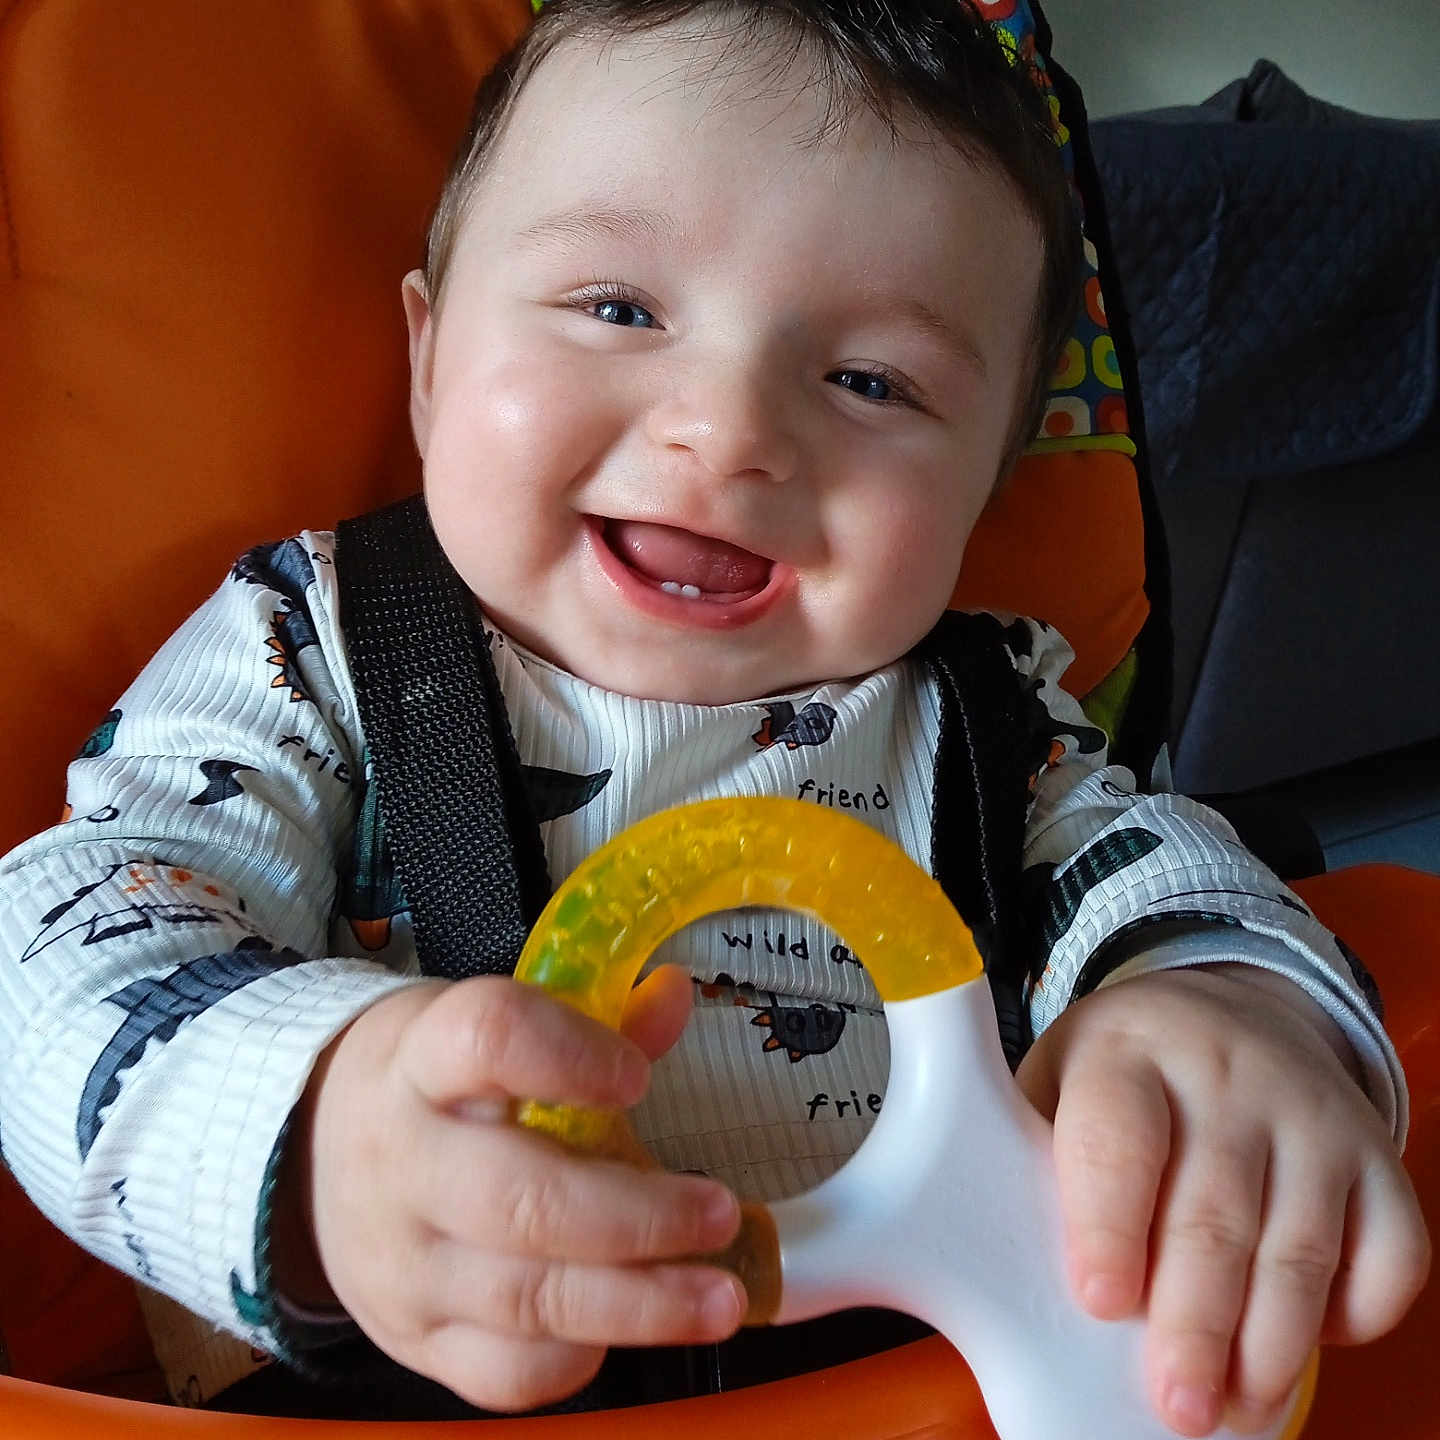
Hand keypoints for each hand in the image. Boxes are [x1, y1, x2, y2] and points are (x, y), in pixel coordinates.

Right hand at [273, 966, 743, 1410]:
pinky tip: (630, 1326)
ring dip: (639, 1303)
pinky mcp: (414, 1340)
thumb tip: (674, 997)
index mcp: (423, 1058)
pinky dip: (580, 1354)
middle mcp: (403, 1161)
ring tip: (720, 1297)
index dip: (570, 1055)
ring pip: (525, 1299)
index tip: (637, 1077)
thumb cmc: (433, 1083)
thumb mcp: (489, 1026)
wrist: (313, 1153)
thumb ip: (591, 1018)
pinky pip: (506, 1370)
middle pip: (521, 1198)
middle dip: (636, 1217)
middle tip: (718, 1213)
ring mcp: (403, 1263)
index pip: (489, 1038)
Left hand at [1017, 965, 1428, 1437]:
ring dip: (1269, 1345)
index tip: (1099, 1302)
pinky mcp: (1376, 1156)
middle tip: (1177, 1401)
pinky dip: (1358, 1313)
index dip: (1108, 1227)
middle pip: (1214, 1212)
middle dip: (1195, 1322)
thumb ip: (1037, 1169)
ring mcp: (1310, 1112)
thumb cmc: (1118, 1079)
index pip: (1118, 1140)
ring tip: (1235, 1409)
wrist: (1226, 1017)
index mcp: (1125, 1050)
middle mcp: (1225, 1073)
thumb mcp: (1055, 1087)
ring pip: (1301, 1245)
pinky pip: (1391, 1252)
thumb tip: (1017, 1295)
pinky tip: (1309, 1344)